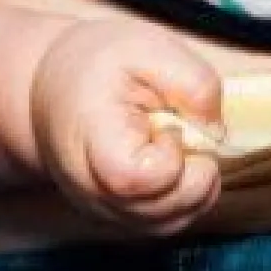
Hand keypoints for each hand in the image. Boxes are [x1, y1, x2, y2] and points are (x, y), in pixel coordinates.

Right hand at [29, 20, 224, 238]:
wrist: (52, 90)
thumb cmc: (96, 65)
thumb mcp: (146, 48)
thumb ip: (191, 80)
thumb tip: (219, 127)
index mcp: (93, 145)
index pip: (137, 180)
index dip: (170, 156)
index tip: (169, 123)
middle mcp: (96, 192)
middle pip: (164, 210)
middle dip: (195, 170)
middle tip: (180, 128)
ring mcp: (108, 212)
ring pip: (173, 222)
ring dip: (196, 185)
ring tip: (177, 140)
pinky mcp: (121, 218)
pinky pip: (168, 222)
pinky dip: (187, 195)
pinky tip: (177, 157)